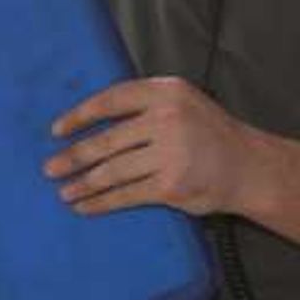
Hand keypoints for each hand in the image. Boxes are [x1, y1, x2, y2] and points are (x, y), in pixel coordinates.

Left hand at [47, 75, 267, 218]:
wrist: (249, 167)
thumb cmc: (210, 134)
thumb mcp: (183, 102)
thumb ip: (146, 105)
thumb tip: (93, 122)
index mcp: (165, 92)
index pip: (111, 100)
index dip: (80, 116)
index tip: (57, 130)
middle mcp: (166, 118)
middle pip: (106, 140)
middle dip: (73, 156)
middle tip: (50, 168)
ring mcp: (169, 152)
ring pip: (112, 171)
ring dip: (83, 184)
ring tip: (64, 192)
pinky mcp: (170, 184)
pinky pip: (126, 194)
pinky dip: (101, 203)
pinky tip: (86, 207)